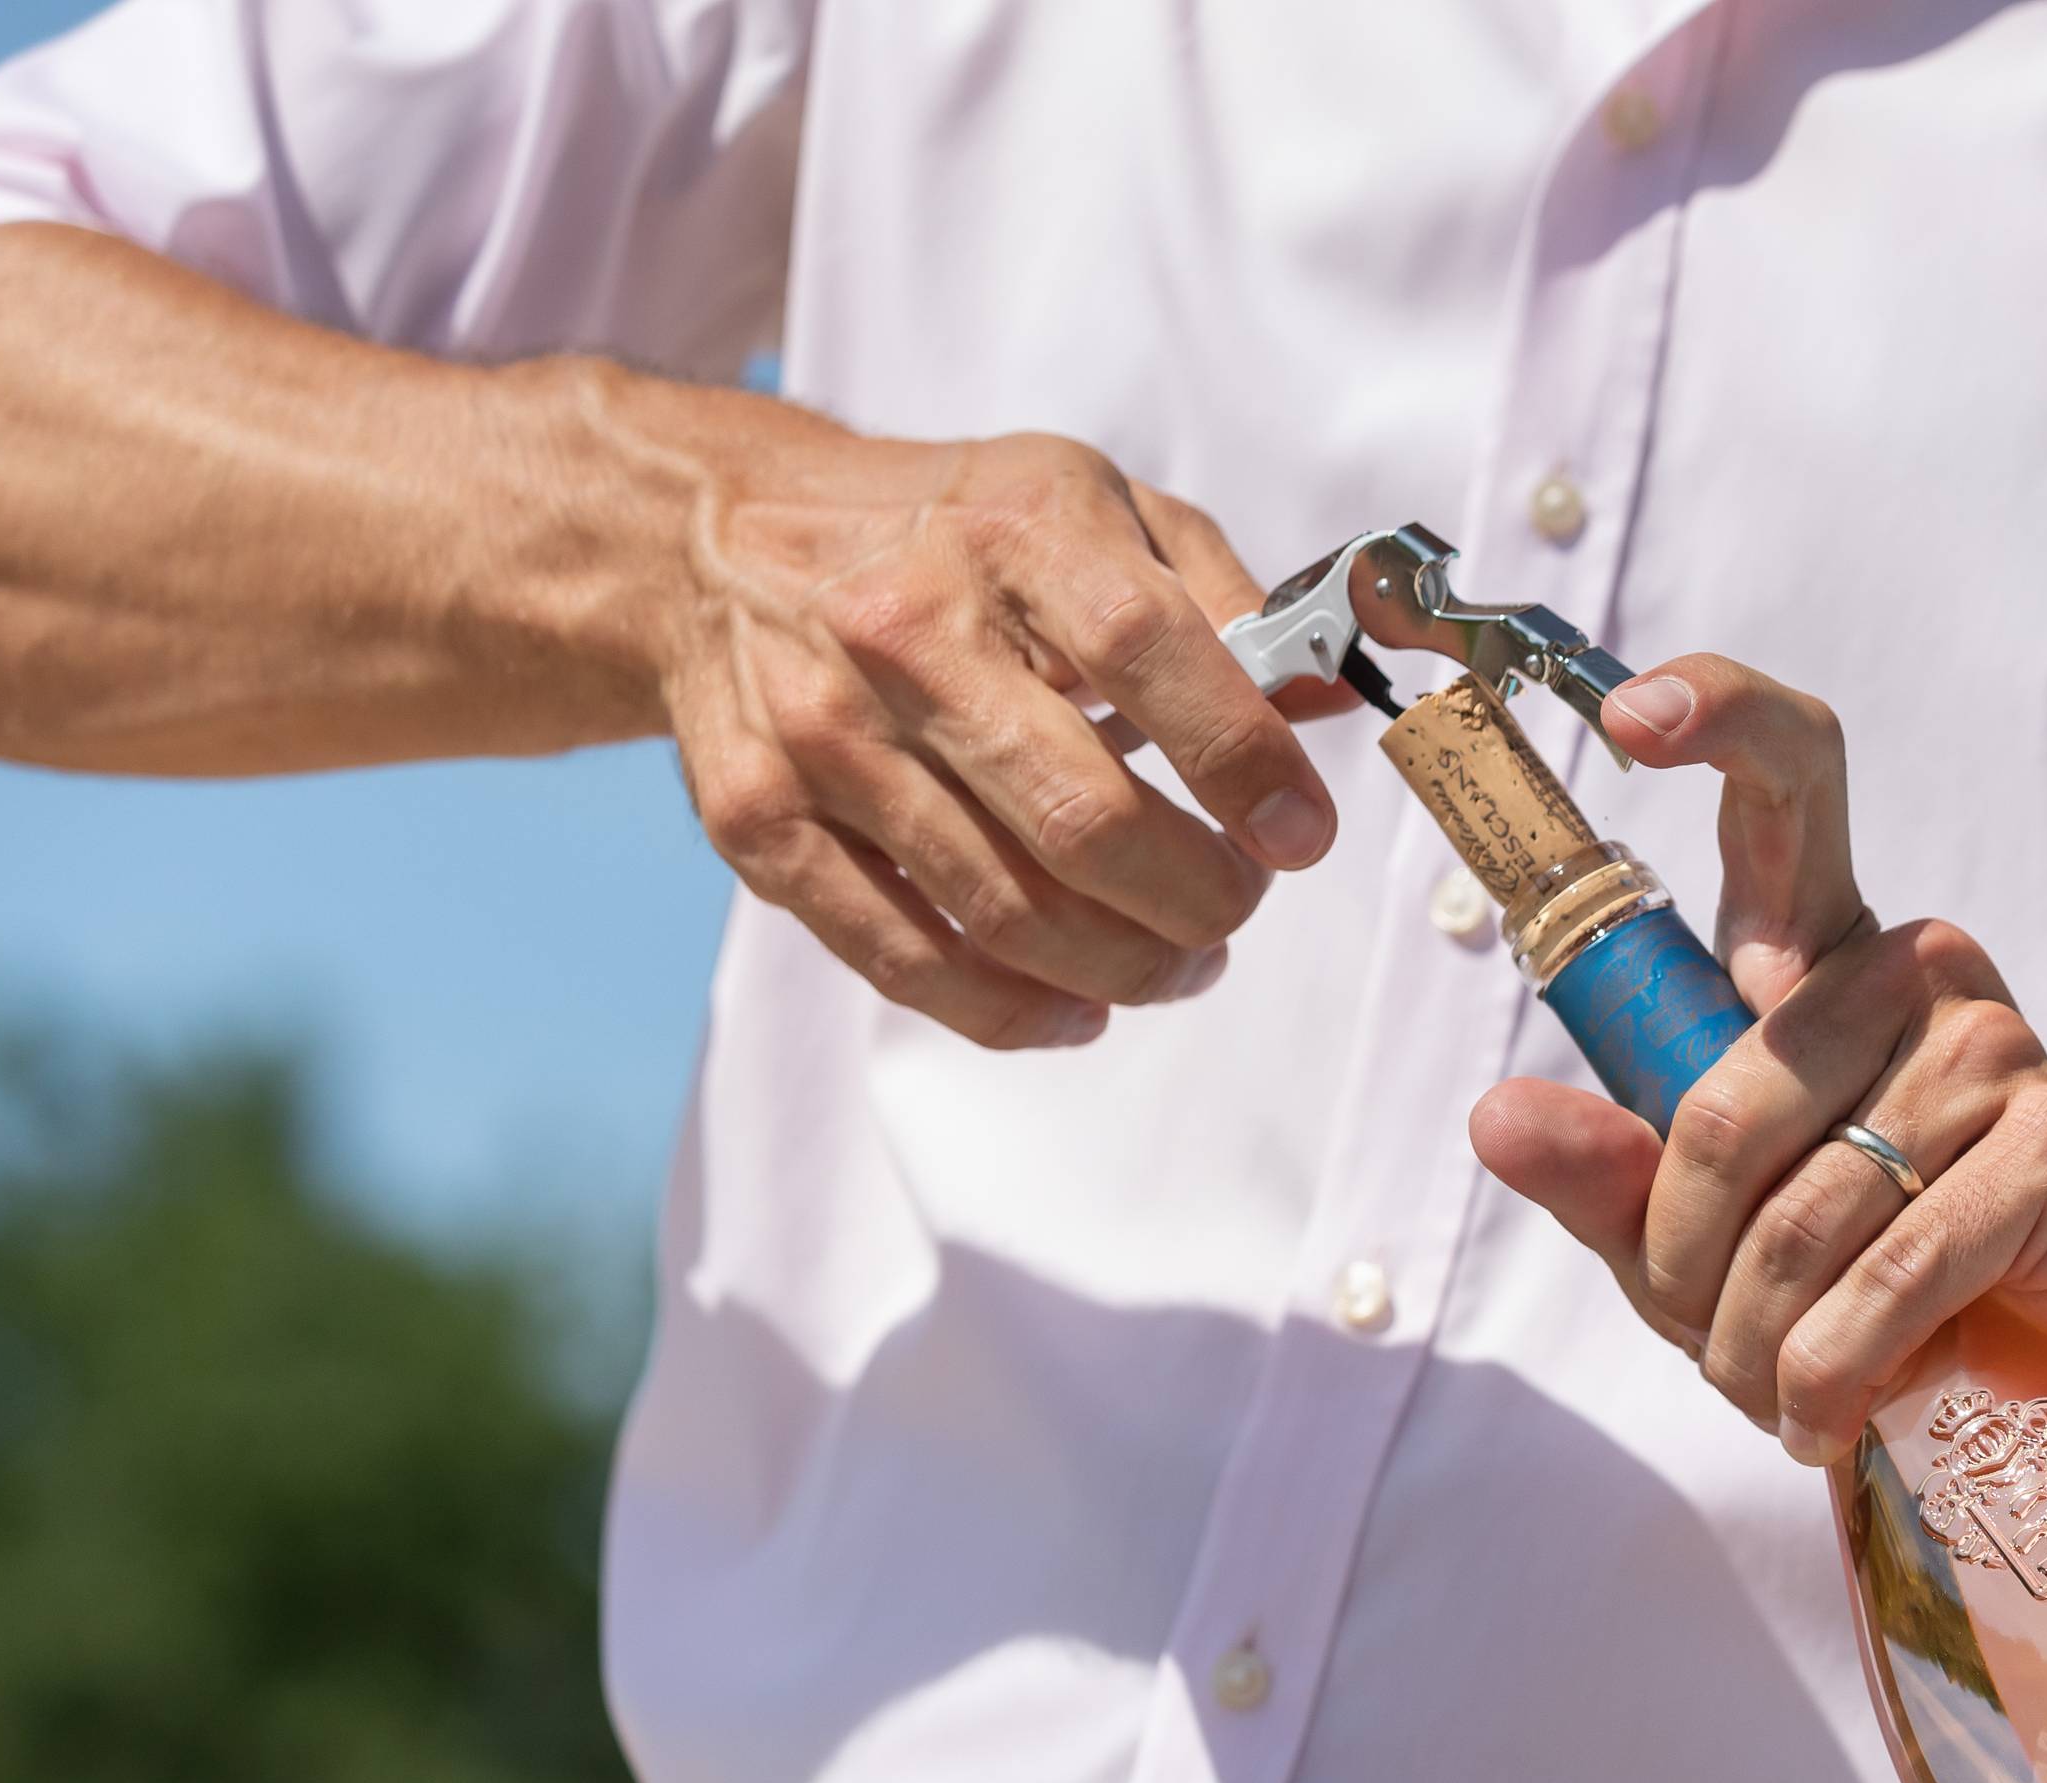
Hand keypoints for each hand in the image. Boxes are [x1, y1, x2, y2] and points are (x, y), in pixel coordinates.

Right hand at [596, 381, 1358, 1047]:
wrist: (722, 540)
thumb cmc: (946, 532)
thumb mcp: (1094, 508)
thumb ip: (1221, 602)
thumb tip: (1324, 702)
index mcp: (1011, 537)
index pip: (1147, 654)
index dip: (1244, 763)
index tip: (1299, 834)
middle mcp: (905, 634)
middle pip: (1084, 820)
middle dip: (1198, 898)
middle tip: (1237, 908)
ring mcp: (823, 737)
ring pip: (1007, 912)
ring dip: (1126, 967)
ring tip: (1180, 962)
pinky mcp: (761, 822)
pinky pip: (905, 959)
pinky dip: (1013, 1010)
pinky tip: (1080, 1007)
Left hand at [1467, 655, 2046, 1464]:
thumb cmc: (1888, 1283)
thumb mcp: (1715, 1241)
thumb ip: (1616, 1176)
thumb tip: (1496, 1117)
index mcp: (1826, 956)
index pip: (1788, 784)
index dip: (1717, 720)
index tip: (1632, 715)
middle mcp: (1916, 970)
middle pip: (1723, 1106)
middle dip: (1685, 1271)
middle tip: (1708, 1349)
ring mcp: (1994, 1046)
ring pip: (1800, 1214)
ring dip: (1761, 1348)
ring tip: (1779, 1400)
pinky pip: (1893, 1271)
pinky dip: (1838, 1374)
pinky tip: (1839, 1416)